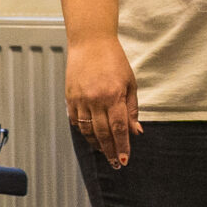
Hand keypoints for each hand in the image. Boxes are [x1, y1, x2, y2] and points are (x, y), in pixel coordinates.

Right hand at [65, 37, 140, 167]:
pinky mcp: (70, 97)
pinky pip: (76, 121)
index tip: (124, 160)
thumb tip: (136, 131)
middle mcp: (96, 100)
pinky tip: (90, 136)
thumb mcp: (130, 83)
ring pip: (87, 130)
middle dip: (109, 151)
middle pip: (103, 133)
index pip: (119, 128)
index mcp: (113, 96)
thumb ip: (132, 109)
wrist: (90, 43)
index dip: (122, 146)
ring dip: (96, 144)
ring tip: (104, 152)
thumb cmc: (114, 61)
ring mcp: (81, 99)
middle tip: (115, 163)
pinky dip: (83, 131)